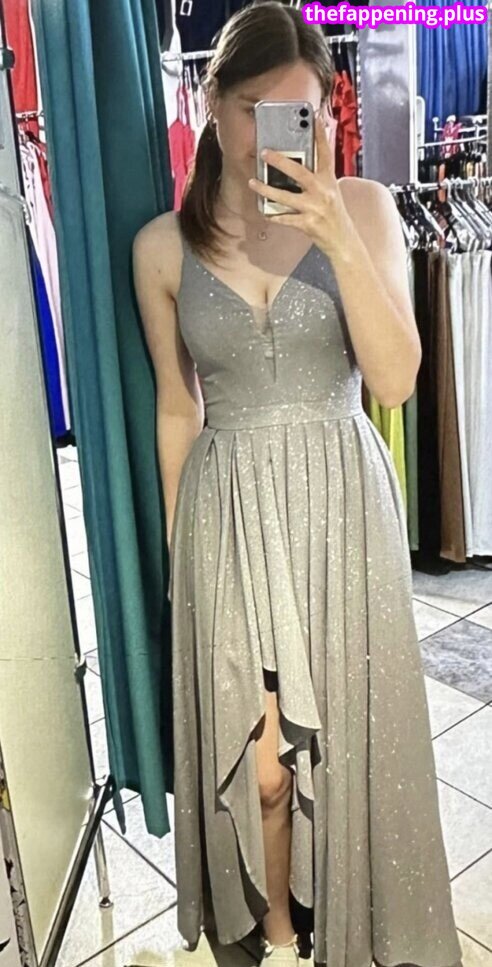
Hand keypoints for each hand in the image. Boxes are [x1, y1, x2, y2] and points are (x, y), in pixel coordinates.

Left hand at [248, 116, 353, 257]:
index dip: (320, 134)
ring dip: (267, 189)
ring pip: (286, 196)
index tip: (313, 117)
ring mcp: (315, 208)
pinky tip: (264, 211)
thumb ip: (318, 176)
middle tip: (264, 152)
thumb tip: (300, 162)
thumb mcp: (331, 191)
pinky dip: (273, 215)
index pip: (325, 153)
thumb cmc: (334, 214)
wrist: (343, 241)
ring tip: (253, 182)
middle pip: (299, 171)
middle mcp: (323, 191)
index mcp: (329, 180)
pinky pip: (286, 218)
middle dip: (280, 161)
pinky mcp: (309, 224)